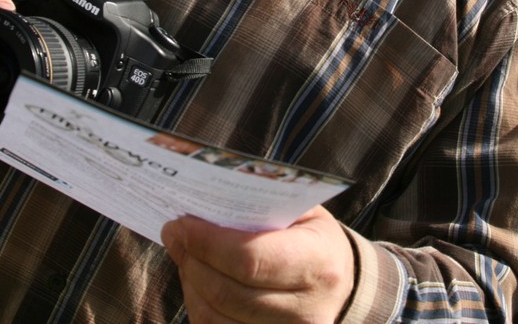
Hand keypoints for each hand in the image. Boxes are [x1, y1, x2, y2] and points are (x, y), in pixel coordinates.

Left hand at [162, 205, 354, 322]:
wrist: (343, 288)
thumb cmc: (314, 240)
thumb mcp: (301, 211)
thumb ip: (257, 205)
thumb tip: (199, 206)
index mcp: (318, 262)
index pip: (250, 259)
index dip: (208, 243)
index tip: (182, 223)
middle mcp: (307, 310)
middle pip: (226, 292)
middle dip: (191, 260)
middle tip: (174, 234)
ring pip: (215, 318)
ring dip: (191, 284)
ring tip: (187, 256)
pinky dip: (200, 307)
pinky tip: (199, 283)